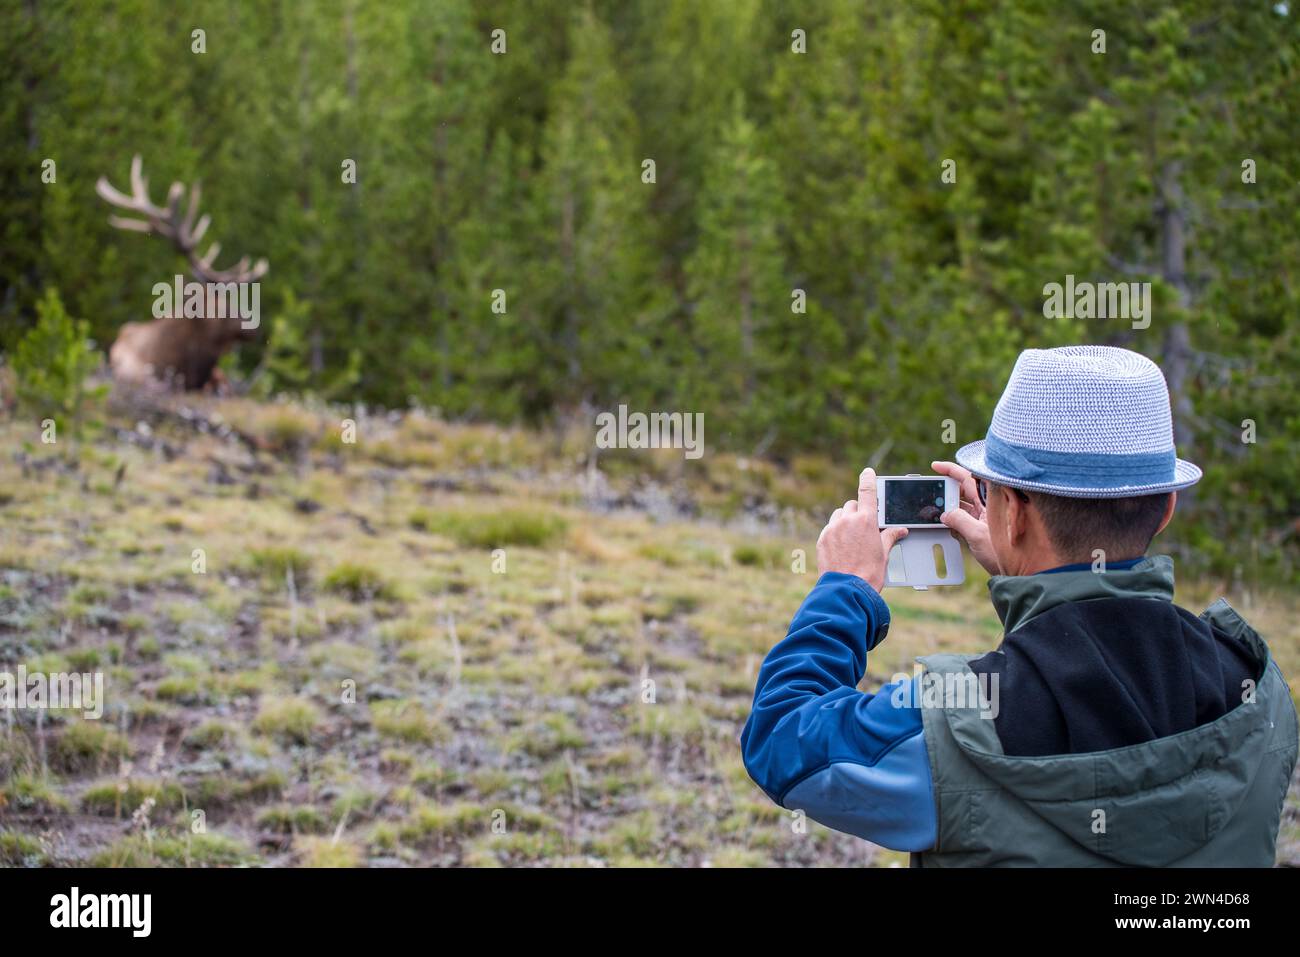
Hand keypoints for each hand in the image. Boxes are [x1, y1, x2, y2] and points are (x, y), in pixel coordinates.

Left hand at [816, 467, 908, 590]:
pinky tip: (841, 547)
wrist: (847, 590)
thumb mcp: (884, 554)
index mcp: (866, 520)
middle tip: (864, 528)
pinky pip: (829, 528)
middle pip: (852, 505)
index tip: (867, 472)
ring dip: (845, 521)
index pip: (867, 491)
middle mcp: (847, 520)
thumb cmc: (869, 573)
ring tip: (852, 539)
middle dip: (858, 512)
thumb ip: (890, 537)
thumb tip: (900, 530)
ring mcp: (832, 529)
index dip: (868, 479)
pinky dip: (835, 533)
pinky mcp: (822, 539)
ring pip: (839, 515)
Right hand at [931, 460, 1000, 574]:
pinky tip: (944, 522)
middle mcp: (988, 505)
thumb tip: (945, 514)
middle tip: (930, 492)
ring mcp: (984, 517)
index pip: (969, 478)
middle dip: (946, 488)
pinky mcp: (981, 528)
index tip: (936, 467)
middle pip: (964, 489)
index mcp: (991, 500)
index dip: (952, 470)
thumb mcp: (978, 536)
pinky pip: (963, 518)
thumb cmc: (1007, 553)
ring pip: (962, 504)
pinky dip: (952, 518)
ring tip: (933, 508)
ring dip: (948, 505)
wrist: (1019, 572)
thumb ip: (959, 521)